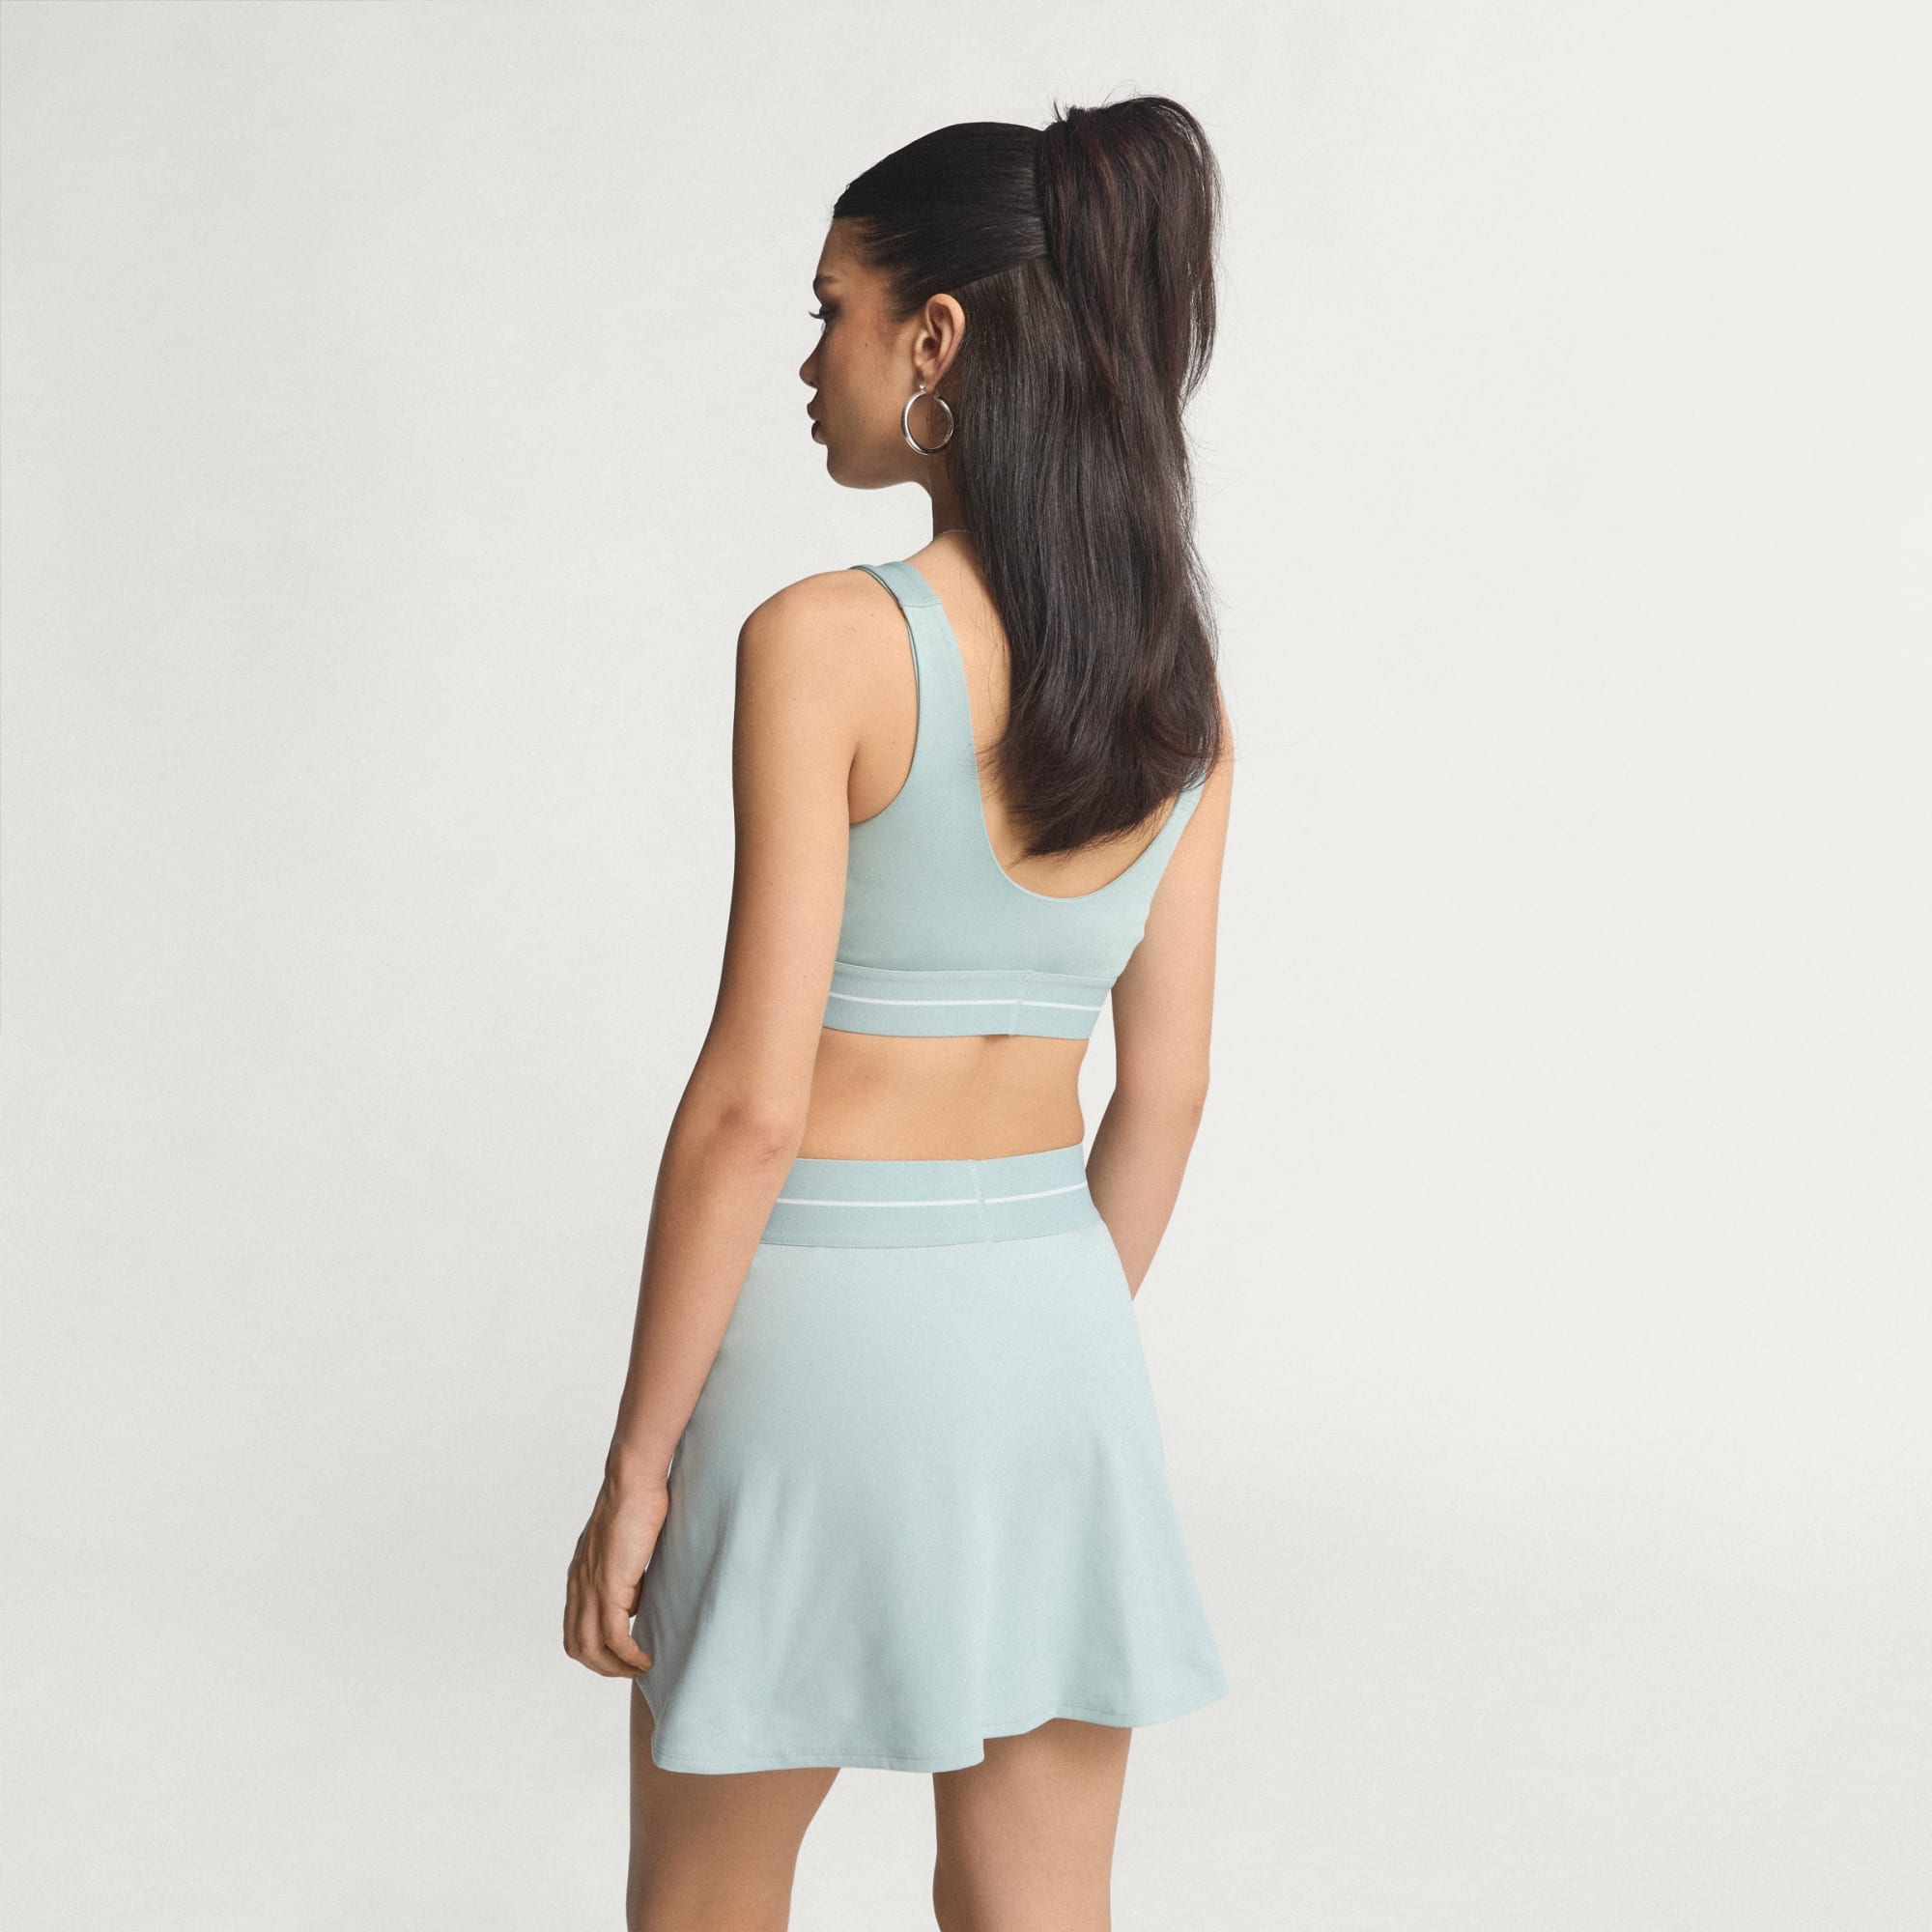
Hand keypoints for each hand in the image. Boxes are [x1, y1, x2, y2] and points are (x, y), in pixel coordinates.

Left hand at [563, 1474, 667, 1677]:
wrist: (632, 1483)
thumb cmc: (634, 1505)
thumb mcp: (623, 1549)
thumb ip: (623, 1577)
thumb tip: (633, 1604)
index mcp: (579, 1576)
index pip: (573, 1629)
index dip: (594, 1651)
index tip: (619, 1657)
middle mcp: (578, 1586)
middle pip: (577, 1646)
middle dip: (603, 1667)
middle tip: (630, 1670)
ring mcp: (591, 1587)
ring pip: (591, 1647)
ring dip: (615, 1667)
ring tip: (639, 1668)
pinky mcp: (610, 1586)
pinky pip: (614, 1635)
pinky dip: (629, 1655)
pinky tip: (645, 1657)